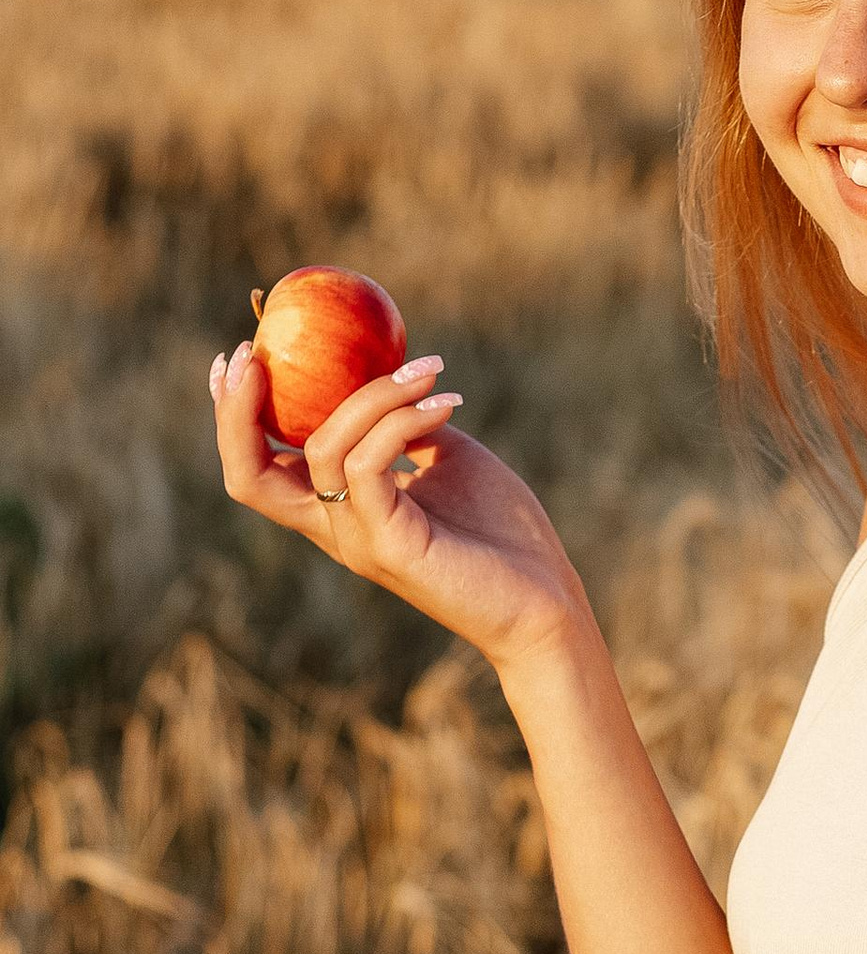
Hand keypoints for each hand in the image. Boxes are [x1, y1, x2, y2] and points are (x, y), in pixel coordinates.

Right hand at [211, 339, 587, 672]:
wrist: (545, 604)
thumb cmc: (502, 534)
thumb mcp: (447, 459)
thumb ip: (408, 424)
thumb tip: (394, 373)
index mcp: (338, 507)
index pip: (257, 464)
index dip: (234, 412)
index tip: (246, 350)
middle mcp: (334, 526)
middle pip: (246, 473)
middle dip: (236, 409)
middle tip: (255, 352)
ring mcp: (357, 539)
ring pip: (322, 449)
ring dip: (373, 393)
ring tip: (430, 372)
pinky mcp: (389, 546)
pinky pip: (368, 466)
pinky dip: (399, 420)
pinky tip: (446, 403)